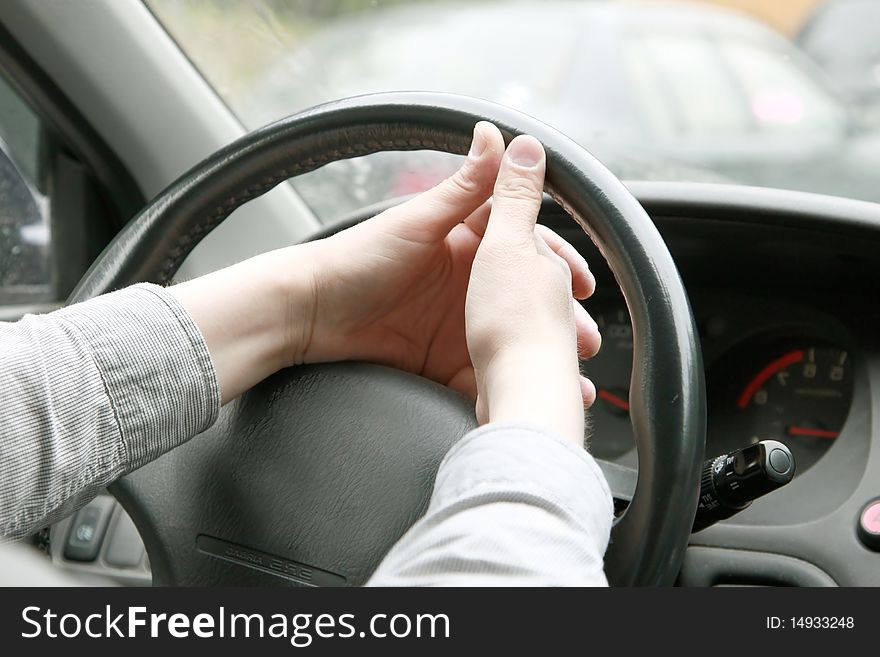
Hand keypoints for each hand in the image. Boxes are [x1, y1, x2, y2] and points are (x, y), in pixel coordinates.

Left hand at [295, 124, 598, 421]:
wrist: (310, 313)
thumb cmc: (359, 258)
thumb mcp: (420, 221)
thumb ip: (465, 185)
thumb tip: (497, 131)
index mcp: (466, 244)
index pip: (525, 248)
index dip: (558, 263)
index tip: (583, 282)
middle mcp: (468, 284)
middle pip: (527, 301)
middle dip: (561, 320)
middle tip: (585, 339)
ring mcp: (458, 324)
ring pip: (514, 339)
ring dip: (542, 355)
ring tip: (570, 377)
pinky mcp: (444, 360)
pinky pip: (484, 374)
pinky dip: (508, 385)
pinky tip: (531, 396)